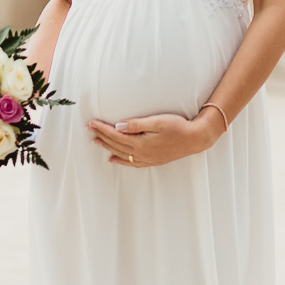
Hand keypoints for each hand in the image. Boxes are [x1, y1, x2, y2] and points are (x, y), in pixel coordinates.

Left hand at [87, 111, 218, 167]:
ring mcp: (147, 159)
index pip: (116, 136)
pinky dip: (121, 161)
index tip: (92, 123)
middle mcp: (142, 153)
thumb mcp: (157, 122)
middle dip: (102, 137)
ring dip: (108, 147)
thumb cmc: (177, 127)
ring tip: (97, 142)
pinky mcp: (152, 160)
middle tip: (90, 130)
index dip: (103, 129)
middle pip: (116, 145)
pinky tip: (114, 159)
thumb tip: (118, 126)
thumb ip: (137, 125)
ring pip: (121, 154)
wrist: (194, 139)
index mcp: (141, 143)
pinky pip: (131, 163)